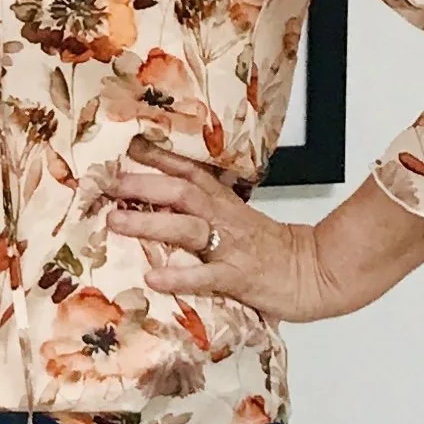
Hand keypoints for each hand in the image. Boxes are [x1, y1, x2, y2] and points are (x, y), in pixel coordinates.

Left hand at [104, 135, 341, 321]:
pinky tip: (153, 277)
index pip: (186, 169)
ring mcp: (230, 246)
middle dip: (140, 184)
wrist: (317, 273)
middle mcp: (222, 217)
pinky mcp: (239, 277)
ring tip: (115, 221)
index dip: (155, 156)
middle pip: (179, 191)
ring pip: (185, 227)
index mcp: (222, 201)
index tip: (122, 145)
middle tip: (105, 183)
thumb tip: (158, 199)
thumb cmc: (271, 249)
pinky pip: (205, 276)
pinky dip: (179, 276)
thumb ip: (203, 208)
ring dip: (148, 223)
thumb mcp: (236, 218)